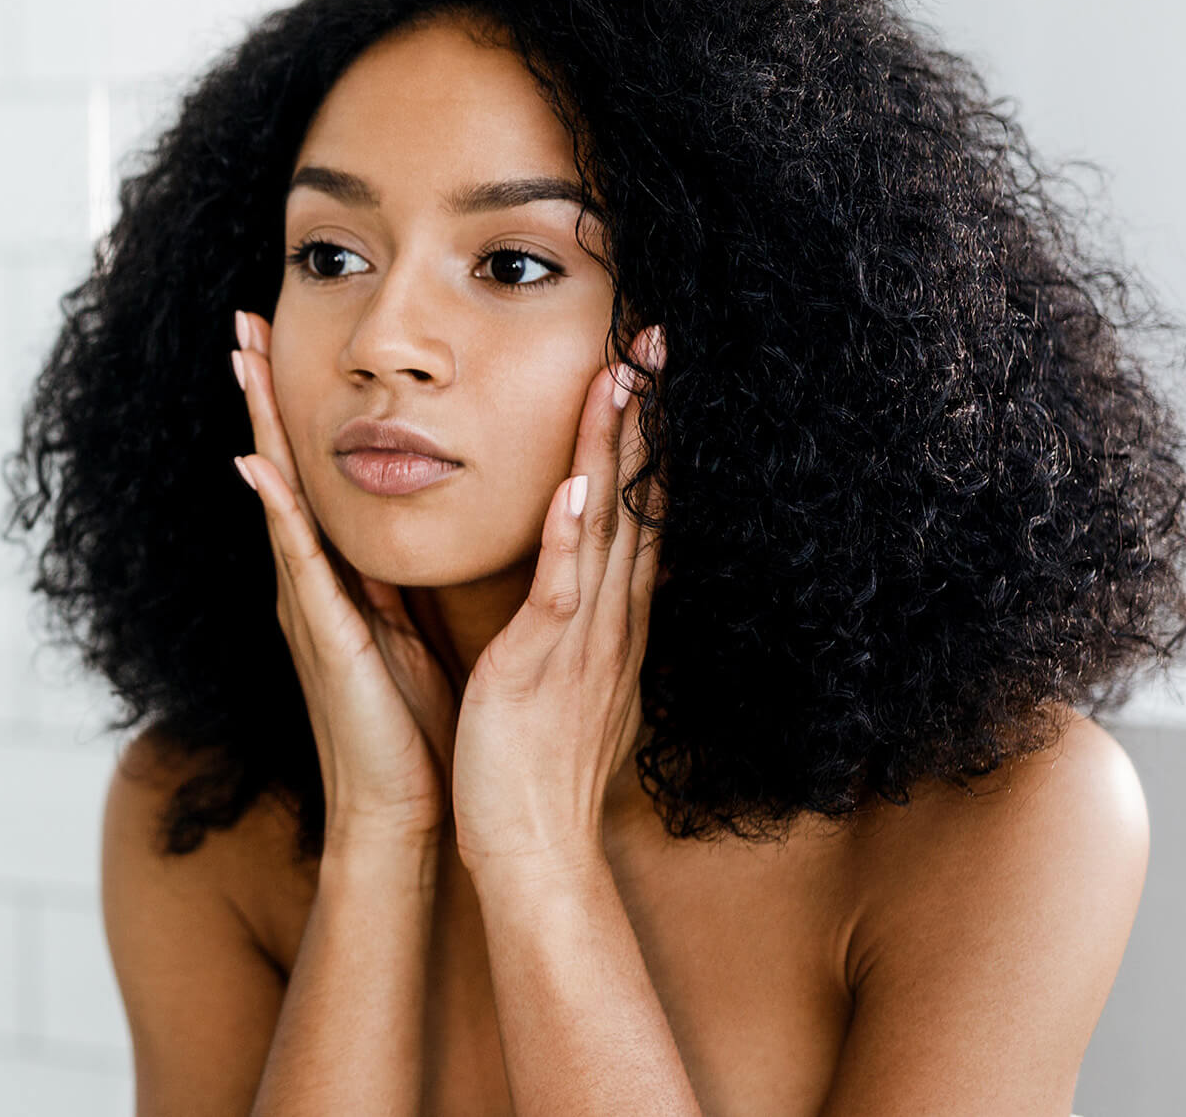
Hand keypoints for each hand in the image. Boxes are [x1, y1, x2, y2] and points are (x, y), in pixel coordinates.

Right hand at [232, 309, 459, 849]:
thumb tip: (411, 527)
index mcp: (336, 580)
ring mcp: (308, 607)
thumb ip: (398, 581)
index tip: (279, 340)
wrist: (399, 813)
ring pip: (279, 497)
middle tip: (240, 321)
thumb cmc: (413, 730)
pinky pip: (298, 561)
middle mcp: (310, 584)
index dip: (293, 409)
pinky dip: (277, 512)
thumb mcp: (409, 633)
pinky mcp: (325, 636)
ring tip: (240, 362)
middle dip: (261, 395)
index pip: (310, 477)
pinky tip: (257, 466)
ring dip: (259, 427)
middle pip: (280, 469)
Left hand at [451, 327, 667, 883]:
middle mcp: (608, 618)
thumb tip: (573, 579)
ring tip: (623, 375)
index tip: (646, 368)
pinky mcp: (544, 666)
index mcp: (606, 618)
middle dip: (644, 416)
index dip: (643, 437)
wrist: (531, 848)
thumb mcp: (560, 676)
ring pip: (605, 526)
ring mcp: (582, 639)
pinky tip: (576, 485)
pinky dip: (571, 537)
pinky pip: (562, 591)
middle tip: (654, 338)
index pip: (632, 509)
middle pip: (633, 499)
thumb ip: (566, 622)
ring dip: (613, 449)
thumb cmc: (533, 766)